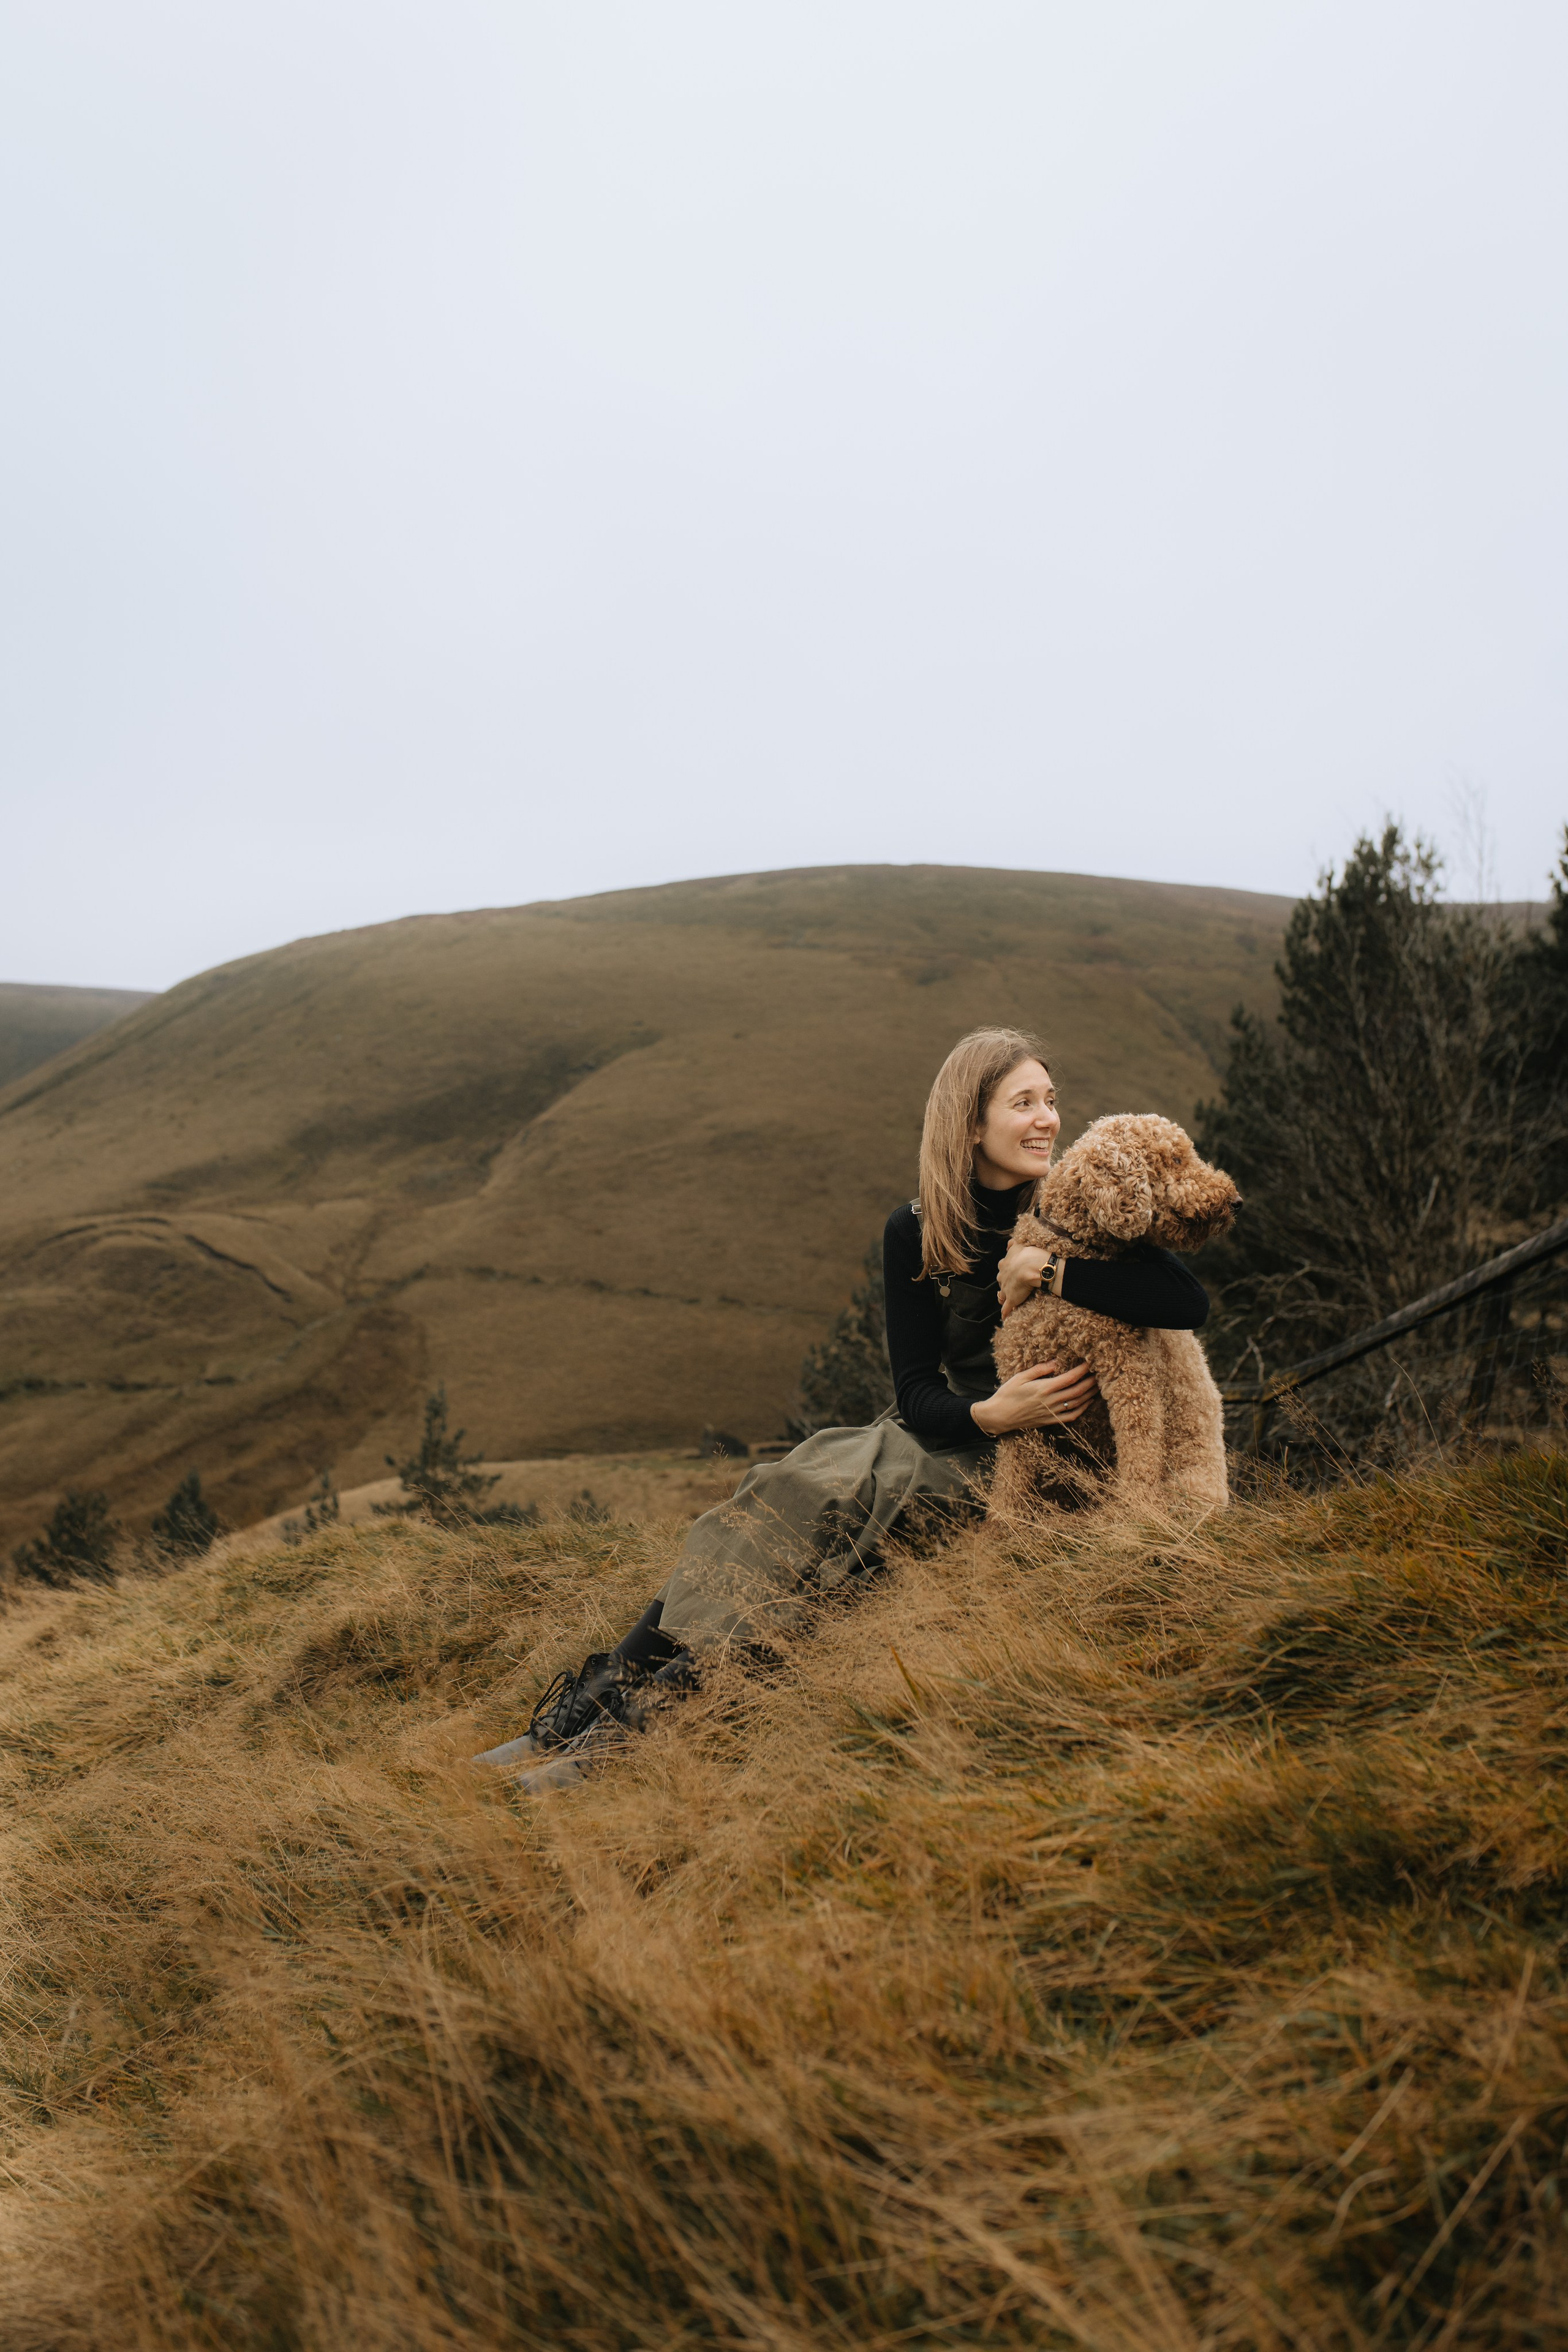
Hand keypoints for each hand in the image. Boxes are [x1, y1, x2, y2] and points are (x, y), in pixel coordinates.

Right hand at [970, 1359, 1098, 1436]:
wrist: (999, 1416)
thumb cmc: (1007, 1394)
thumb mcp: (1020, 1377)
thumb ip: (1040, 1369)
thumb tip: (1056, 1362)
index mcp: (1044, 1389)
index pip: (1070, 1378)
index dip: (1083, 1370)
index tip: (1090, 1362)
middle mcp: (1051, 1401)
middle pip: (1078, 1391)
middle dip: (1091, 1381)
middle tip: (1101, 1373)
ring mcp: (1052, 1413)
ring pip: (1077, 1403)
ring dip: (1090, 1394)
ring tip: (1099, 1386)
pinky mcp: (1050, 1421)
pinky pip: (1071, 1416)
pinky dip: (1082, 1409)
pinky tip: (1088, 1402)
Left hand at [997, 1242, 1050, 1319]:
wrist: (1031, 1266)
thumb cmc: (1027, 1254)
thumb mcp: (1018, 1245)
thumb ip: (1012, 1244)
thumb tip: (1008, 1243)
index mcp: (1004, 1265)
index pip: (1003, 1268)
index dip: (1007, 1270)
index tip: (1012, 1271)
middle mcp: (1002, 1277)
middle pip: (1001, 1281)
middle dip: (1005, 1283)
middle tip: (1013, 1285)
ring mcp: (1006, 1289)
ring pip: (1001, 1295)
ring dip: (1004, 1297)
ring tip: (1007, 1300)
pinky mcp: (1011, 1299)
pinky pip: (1006, 1308)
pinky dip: (1005, 1313)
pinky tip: (1005, 1317)